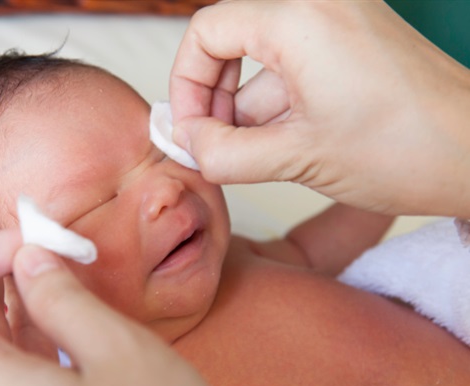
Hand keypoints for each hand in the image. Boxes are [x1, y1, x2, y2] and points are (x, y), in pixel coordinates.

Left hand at [0, 230, 271, 385]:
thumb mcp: (120, 352)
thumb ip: (64, 297)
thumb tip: (32, 261)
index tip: (27, 244)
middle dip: (8, 282)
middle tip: (55, 254)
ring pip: (1, 365)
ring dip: (36, 319)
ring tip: (82, 290)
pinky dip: (52, 359)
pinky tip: (98, 345)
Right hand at [170, 0, 469, 216]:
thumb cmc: (409, 149)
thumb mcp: (298, 158)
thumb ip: (225, 153)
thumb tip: (187, 143)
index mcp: (301, 19)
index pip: (208, 31)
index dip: (186, 83)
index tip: (191, 129)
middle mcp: (320, 8)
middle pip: (231, 43)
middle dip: (214, 101)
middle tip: (211, 145)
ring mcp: (339, 26)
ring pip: (262, 67)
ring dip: (246, 115)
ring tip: (251, 159)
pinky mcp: (351, 50)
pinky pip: (292, 73)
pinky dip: (276, 111)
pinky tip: (280, 149)